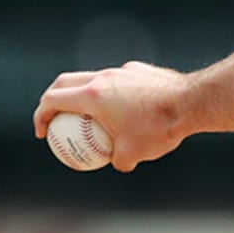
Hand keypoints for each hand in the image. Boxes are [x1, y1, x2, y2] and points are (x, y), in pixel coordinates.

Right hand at [34, 60, 189, 171]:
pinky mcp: (140, 69)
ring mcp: (123, 70)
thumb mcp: (133, 154)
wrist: (192, 102)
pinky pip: (118, 80)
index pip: (52, 100)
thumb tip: (118, 162)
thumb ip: (118, 160)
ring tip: (90, 117)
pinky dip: (111, 93)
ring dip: (84, 95)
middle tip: (55, 119)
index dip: (41, 116)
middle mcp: (105, 76)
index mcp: (93, 95)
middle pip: (66, 82)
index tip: (44, 133)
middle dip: (53, 99)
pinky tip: (124, 110)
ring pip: (93, 78)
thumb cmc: (160, 128)